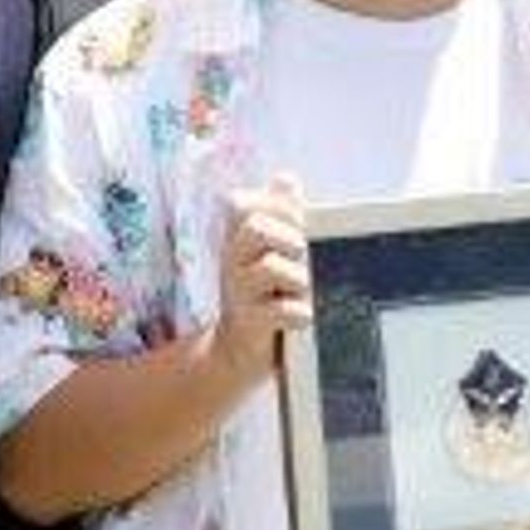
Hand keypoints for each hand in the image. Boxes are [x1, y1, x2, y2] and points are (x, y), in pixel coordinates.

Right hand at [207, 177, 311, 391]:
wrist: (238, 351)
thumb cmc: (262, 295)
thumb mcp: (270, 251)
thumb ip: (280, 214)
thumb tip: (286, 178)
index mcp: (236, 238)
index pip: (244, 203)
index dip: (277, 210)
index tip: (294, 228)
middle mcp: (230, 260)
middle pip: (257, 228)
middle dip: (290, 241)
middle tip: (298, 261)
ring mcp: (237, 292)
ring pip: (273, 267)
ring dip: (298, 280)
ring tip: (299, 293)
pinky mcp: (249, 323)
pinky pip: (283, 310)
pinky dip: (299, 313)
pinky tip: (299, 317)